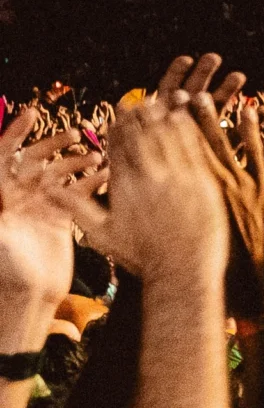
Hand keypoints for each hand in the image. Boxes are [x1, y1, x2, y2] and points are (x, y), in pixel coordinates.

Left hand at [0, 112, 102, 348]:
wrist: (27, 294)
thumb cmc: (6, 266)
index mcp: (0, 194)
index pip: (4, 153)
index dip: (16, 132)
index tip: (33, 114)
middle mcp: (18, 196)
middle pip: (35, 159)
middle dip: (53, 144)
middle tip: (74, 134)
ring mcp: (41, 205)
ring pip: (60, 173)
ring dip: (77, 161)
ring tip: (96, 157)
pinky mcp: (62, 218)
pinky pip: (78, 193)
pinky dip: (92, 182)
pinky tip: (108, 175)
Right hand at [67, 90, 229, 287]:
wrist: (183, 271)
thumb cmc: (141, 256)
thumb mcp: (102, 235)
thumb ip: (77, 208)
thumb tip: (50, 190)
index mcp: (125, 187)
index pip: (118, 147)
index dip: (118, 127)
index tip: (119, 113)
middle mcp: (151, 179)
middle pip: (143, 136)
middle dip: (140, 116)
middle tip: (140, 101)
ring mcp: (180, 179)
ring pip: (170, 137)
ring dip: (166, 115)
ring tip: (165, 100)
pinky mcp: (205, 183)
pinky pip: (198, 147)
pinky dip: (192, 128)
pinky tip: (190, 117)